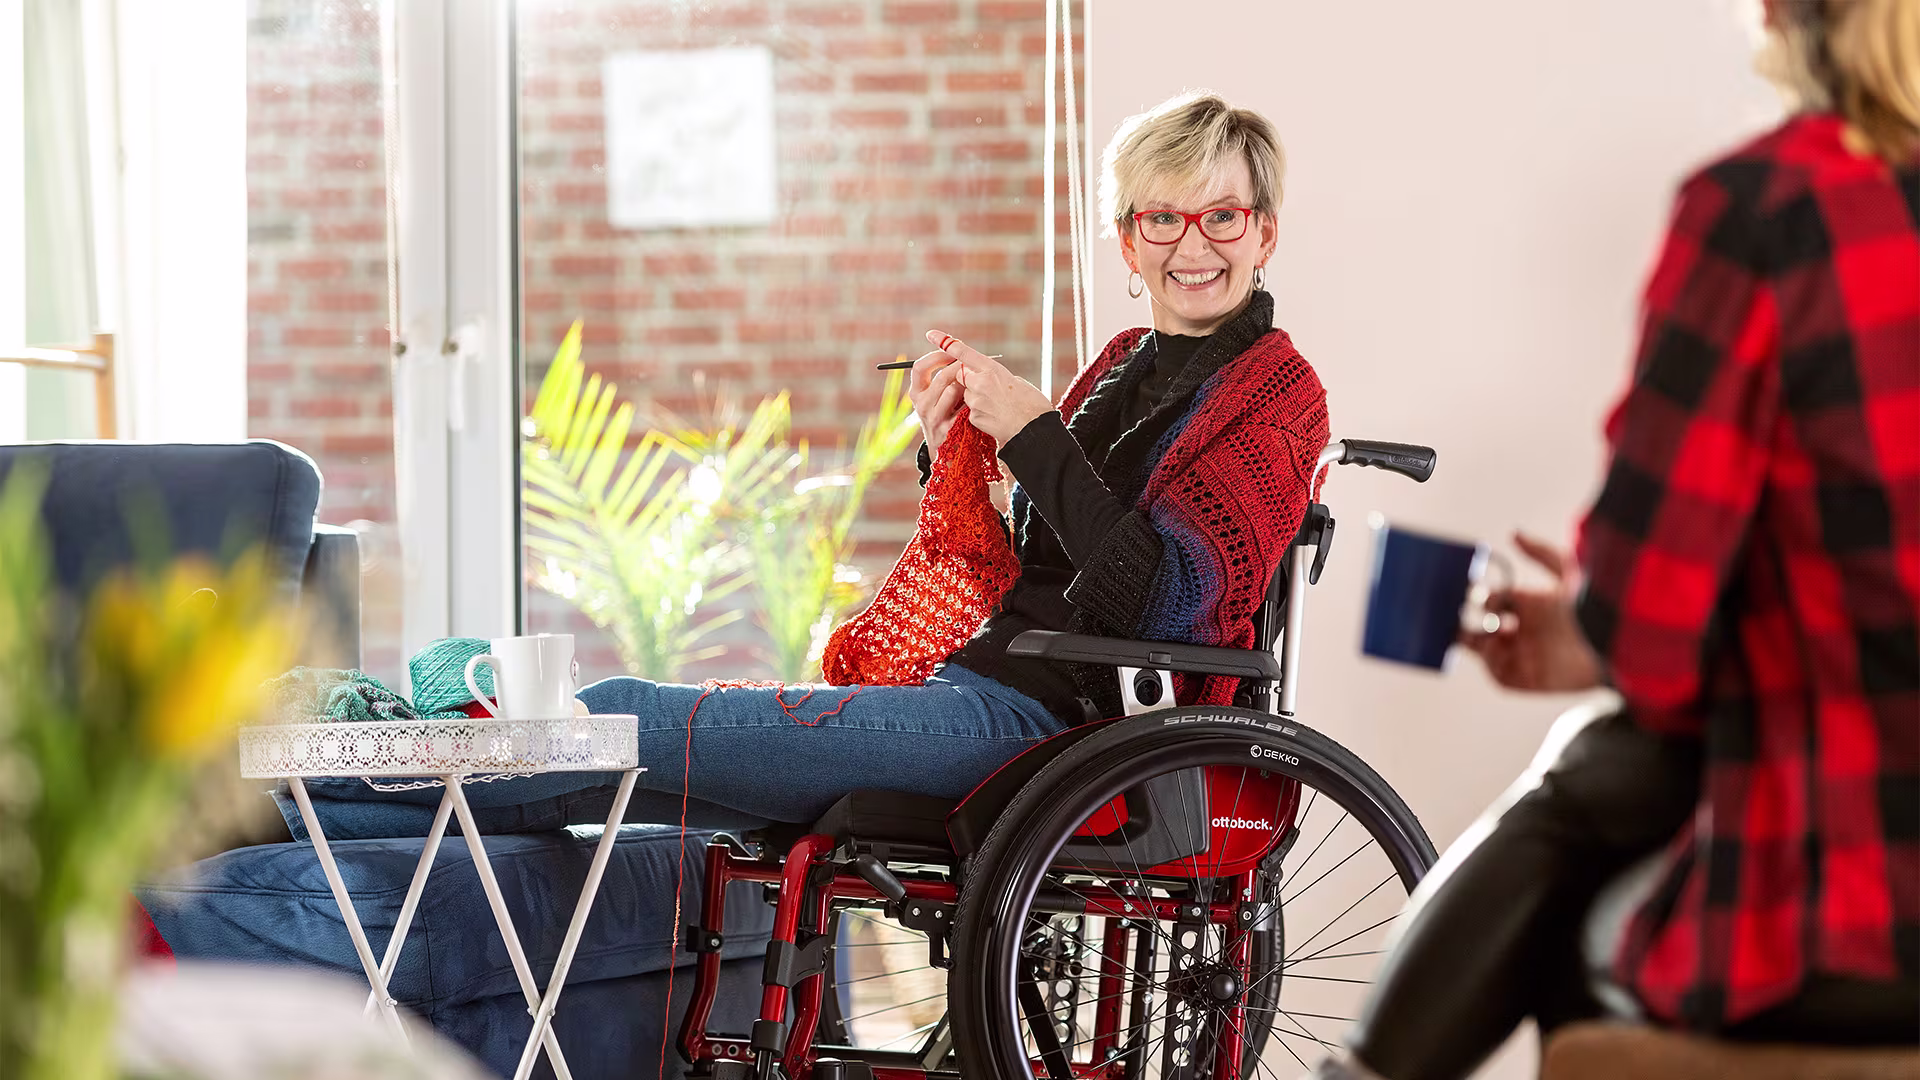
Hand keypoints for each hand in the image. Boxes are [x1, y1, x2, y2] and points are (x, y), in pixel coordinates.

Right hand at [908, 347, 962, 460]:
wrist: (947, 448)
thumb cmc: (946, 414)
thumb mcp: (937, 396)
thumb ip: (942, 376)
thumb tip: (956, 347)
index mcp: (916, 392)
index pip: (919, 367)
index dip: (936, 356)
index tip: (951, 350)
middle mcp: (920, 404)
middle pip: (941, 377)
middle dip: (960, 368)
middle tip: (973, 364)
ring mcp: (932, 418)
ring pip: (952, 390)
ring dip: (967, 385)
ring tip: (973, 386)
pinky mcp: (946, 428)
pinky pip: (962, 407)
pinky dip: (971, 401)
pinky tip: (974, 402)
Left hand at [924, 330, 1054, 445]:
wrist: (1034, 430)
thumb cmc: (1031, 404)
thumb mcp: (1015, 382)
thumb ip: (996, 376)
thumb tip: (986, 378)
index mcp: (992, 369)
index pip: (963, 352)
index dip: (945, 342)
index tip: (931, 334)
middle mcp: (980, 383)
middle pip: (960, 374)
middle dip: (967, 378)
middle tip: (987, 387)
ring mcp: (975, 401)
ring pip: (966, 394)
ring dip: (975, 397)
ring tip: (997, 406)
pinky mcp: (973, 417)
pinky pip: (970, 411)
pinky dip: (980, 413)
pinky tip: (995, 417)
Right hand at [1460, 532, 1603, 692]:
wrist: (1611, 645)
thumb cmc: (1594, 607)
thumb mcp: (1569, 572)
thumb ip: (1541, 552)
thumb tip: (1514, 533)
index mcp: (1531, 606)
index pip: (1494, 602)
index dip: (1481, 597)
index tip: (1467, 589)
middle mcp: (1525, 632)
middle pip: (1482, 628)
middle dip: (1464, 621)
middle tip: (1452, 614)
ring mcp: (1525, 656)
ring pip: (1485, 651)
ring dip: (1476, 641)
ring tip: (1475, 630)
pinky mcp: (1528, 679)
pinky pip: (1499, 674)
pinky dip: (1491, 662)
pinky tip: (1496, 646)